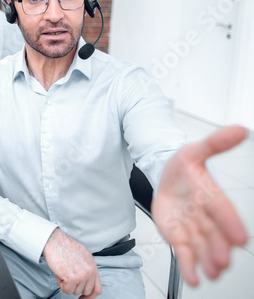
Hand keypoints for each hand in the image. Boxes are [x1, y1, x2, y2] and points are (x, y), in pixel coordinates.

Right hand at [42, 228, 101, 297]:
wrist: (54, 241)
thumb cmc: (64, 247)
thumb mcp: (82, 256)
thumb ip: (87, 269)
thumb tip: (86, 283)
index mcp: (93, 265)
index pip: (97, 288)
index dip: (90, 296)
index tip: (83, 298)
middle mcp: (90, 270)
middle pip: (86, 292)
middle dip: (76, 287)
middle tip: (68, 277)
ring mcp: (82, 275)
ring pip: (75, 292)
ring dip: (67, 284)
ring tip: (64, 271)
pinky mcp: (72, 278)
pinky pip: (67, 290)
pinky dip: (61, 284)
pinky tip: (60, 273)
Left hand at [153, 125, 248, 286]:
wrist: (165, 177)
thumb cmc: (183, 167)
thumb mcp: (194, 150)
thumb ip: (215, 142)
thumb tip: (240, 129)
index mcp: (211, 195)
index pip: (223, 210)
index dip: (230, 223)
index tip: (241, 238)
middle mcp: (206, 216)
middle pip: (215, 234)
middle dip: (219, 248)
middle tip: (222, 261)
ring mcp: (193, 228)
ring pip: (203, 247)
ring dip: (207, 261)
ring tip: (211, 273)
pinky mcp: (179, 236)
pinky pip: (185, 253)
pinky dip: (189, 266)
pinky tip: (193, 278)